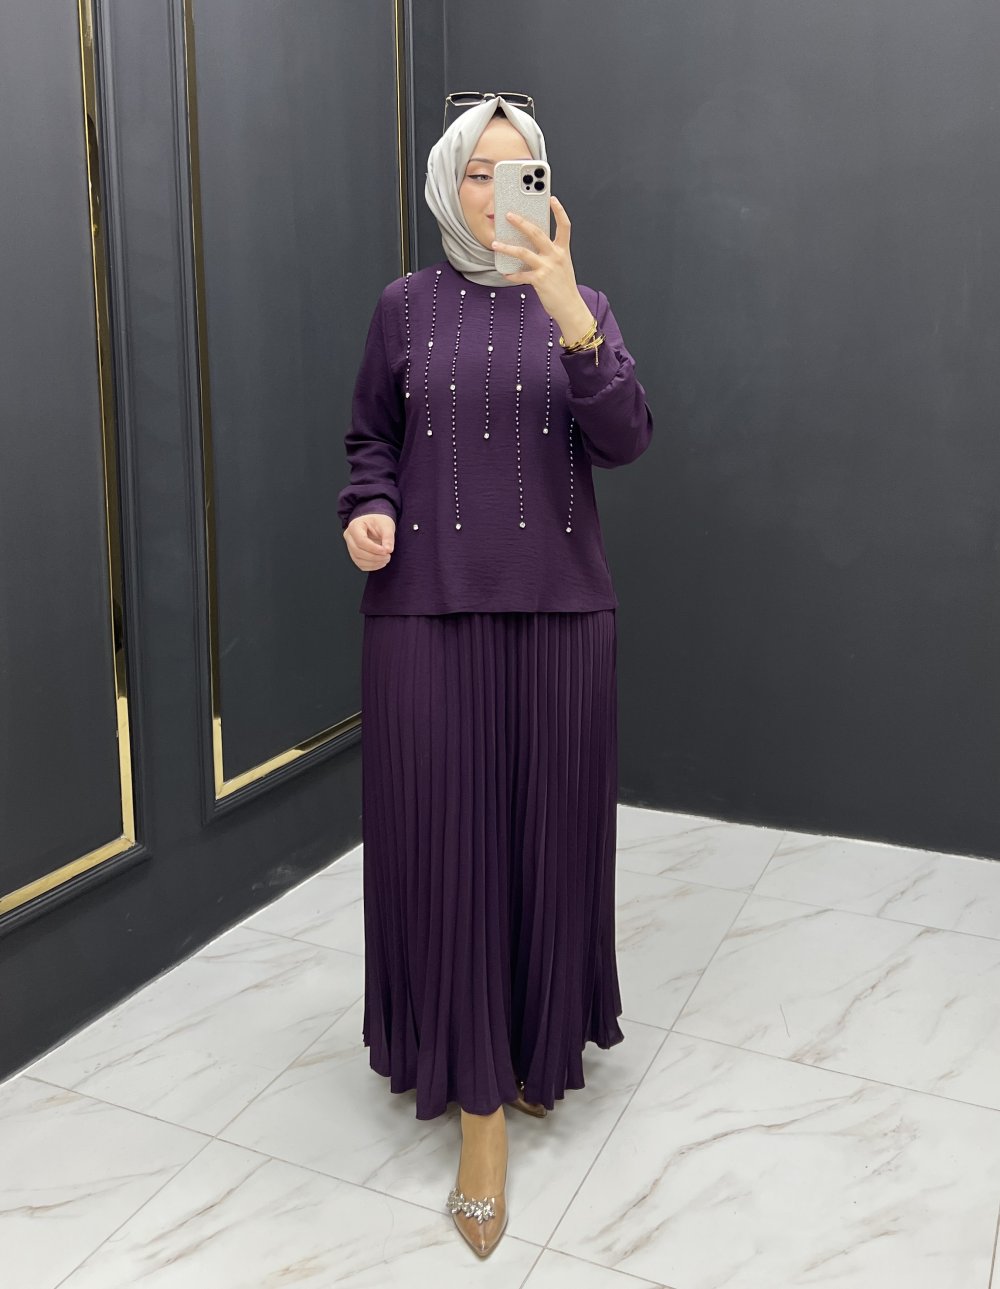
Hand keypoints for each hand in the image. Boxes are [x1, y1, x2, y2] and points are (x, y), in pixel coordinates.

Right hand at [344, 512, 394, 570]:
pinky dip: (372, 566)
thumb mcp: (387, 525)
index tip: (385, 551)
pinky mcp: (355, 555)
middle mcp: (349, 537)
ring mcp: (350, 547)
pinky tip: (381, 562)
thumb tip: (388, 550)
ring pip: (358, 560)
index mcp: (355, 526)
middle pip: (358, 551)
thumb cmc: (379, 522)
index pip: (361, 541)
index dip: (373, 548)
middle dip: (374, 557)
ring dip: (374, 563)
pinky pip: (361, 565)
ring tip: (386, 559)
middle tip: (388, 556)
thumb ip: (388, 537)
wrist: (376, 524)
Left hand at [491, 196, 590, 333]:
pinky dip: (511, 274)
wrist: (570, 307)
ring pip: (523, 252)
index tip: (551, 198)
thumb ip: (550, 253)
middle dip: (521, 222)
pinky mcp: (539, 280)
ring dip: (506, 247)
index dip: (559, 211)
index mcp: (562, 250)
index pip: (564, 225)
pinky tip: (505, 272)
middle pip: (537, 233)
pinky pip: (520, 275)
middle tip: (508, 214)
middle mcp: (556, 256)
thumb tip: (530, 245)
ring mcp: (547, 267)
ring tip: (495, 244)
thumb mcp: (562, 265)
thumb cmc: (564, 287)